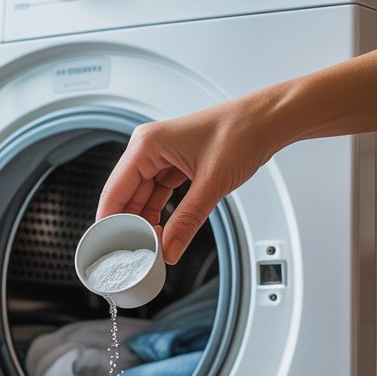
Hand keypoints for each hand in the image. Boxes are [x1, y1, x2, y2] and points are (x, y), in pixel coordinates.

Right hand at [96, 99, 271, 263]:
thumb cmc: (242, 132)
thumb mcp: (212, 183)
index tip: (108, 248)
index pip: (114, 191)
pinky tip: (164, 230)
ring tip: (151, 247)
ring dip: (146, 222)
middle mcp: (149, 148)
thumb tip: (169, 249)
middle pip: (126, 196)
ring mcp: (162, 156)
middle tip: (135, 254)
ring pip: (142, 197)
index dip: (109, 222)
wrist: (268, 120)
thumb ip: (187, 220)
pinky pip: (159, 193)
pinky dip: (161, 213)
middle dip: (130, 226)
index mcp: (147, 145)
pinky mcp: (175, 163)